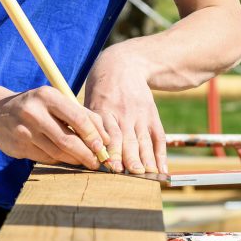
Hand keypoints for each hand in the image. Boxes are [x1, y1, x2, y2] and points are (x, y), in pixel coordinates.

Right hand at [0, 86, 112, 169]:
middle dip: (87, 154)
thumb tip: (105, 138)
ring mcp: (23, 132)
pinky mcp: (18, 148)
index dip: (94, 135)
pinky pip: (46, 159)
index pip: (78, 119)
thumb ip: (81, 115)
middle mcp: (33, 113)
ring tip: (86, 161)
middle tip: (98, 161)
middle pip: (68, 140)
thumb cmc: (37, 106)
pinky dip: (59, 160)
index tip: (105, 146)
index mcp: (47, 96)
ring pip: (57, 153)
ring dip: (75, 160)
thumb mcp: (56, 101)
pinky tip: (66, 159)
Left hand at [84, 45, 165, 174]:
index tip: (112, 166)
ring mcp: (140, 115)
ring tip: (149, 176)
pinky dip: (160, 155)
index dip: (111, 149)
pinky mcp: (152, 116)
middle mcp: (123, 113)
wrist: (125, 65)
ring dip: (147, 159)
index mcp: (104, 110)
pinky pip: (157, 137)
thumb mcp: (90, 100)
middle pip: (128, 138)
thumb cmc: (100, 88)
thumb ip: (88, 125)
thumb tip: (79, 152)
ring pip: (144, 140)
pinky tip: (162, 169)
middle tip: (134, 174)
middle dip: (131, 157)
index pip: (109, 133)